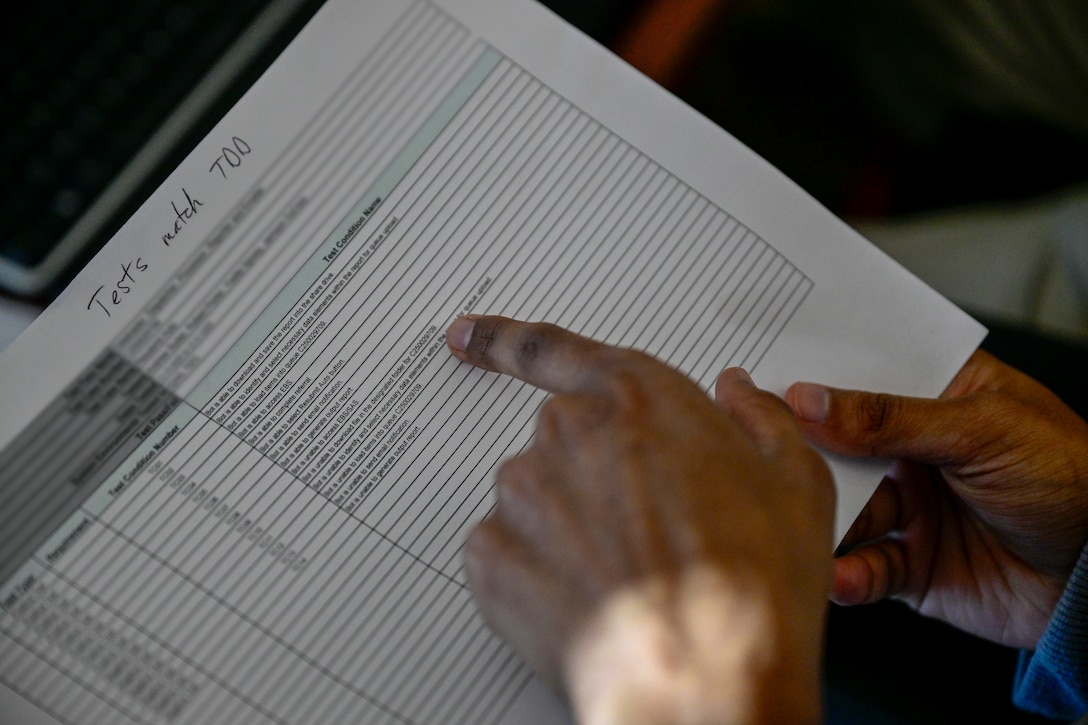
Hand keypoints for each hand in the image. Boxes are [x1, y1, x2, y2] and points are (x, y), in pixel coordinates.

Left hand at [447, 315, 834, 723]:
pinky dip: (536, 571)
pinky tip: (585, 596)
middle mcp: (568, 432)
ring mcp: (522, 494)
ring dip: (566, 525)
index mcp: (637, 398)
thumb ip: (760, 417)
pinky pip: (506, 549)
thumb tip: (737, 392)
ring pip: (535, 498)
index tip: (466, 336)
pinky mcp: (490, 555)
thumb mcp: (795, 482)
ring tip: (626, 574)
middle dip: (594, 477)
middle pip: (563, 441)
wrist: (700, 680)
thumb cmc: (751, 585)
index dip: (504, 341)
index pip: (553, 351)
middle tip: (643, 529)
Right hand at [786, 350, 1087, 648]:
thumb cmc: (1076, 479)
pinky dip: (845, 574)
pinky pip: (862, 568)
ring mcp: (909, 508)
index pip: (861, 375)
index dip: (810, 372)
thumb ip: (891, 417)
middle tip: (754, 445)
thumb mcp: (984, 430)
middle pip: (834, 443)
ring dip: (817, 516)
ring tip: (796, 520)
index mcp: (936, 398)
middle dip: (797, 447)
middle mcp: (913, 450)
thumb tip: (810, 399)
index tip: (756, 370)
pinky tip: (840, 574)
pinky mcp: (909, 565)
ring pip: (839, 508)